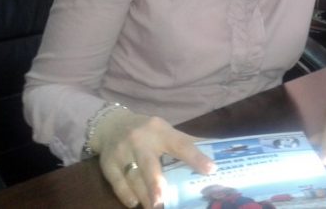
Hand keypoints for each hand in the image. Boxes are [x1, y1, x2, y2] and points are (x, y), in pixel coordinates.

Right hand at [89, 109, 215, 207]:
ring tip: (156, 207)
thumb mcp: (166, 131)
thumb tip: (218, 150)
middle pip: (149, 164)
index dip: (196, 157)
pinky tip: (137, 203)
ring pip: (133, 178)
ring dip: (144, 195)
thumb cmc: (147, 131)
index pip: (181, 144)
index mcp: (160, 130)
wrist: (111, 125)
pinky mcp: (107, 164)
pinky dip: (127, 196)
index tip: (211, 169)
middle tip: (164, 200)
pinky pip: (118, 184)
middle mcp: (139, 139)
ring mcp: (121, 152)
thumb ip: (187, 143)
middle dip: (156, 183)